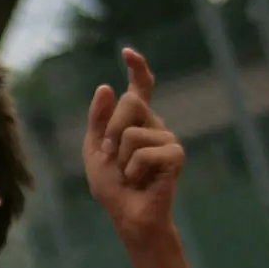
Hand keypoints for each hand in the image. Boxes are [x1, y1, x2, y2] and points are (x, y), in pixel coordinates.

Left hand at [83, 48, 184, 248]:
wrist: (127, 216)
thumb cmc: (111, 186)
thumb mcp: (94, 149)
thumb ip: (98, 120)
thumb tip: (107, 87)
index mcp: (134, 120)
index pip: (140, 88)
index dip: (137, 68)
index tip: (127, 51)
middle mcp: (154, 124)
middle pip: (130, 102)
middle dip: (111, 130)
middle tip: (112, 156)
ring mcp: (167, 138)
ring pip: (133, 132)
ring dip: (121, 158)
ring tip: (130, 174)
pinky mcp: (175, 156)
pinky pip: (145, 152)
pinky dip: (134, 170)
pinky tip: (141, 182)